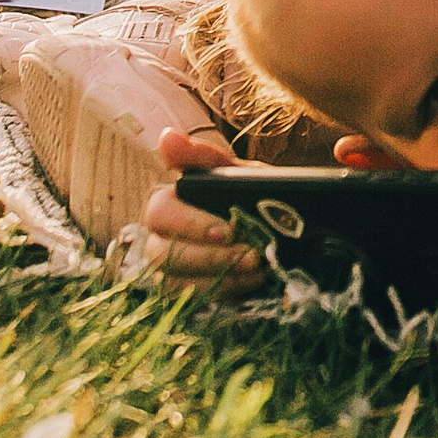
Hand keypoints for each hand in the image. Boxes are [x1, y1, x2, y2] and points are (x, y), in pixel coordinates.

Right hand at [139, 127, 264, 294]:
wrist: (277, 229)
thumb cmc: (247, 197)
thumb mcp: (236, 174)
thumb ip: (205, 157)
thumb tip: (166, 137)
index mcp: (169, 203)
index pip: (159, 212)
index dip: (191, 224)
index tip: (227, 230)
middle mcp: (160, 237)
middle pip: (161, 253)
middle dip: (210, 256)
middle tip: (251, 255)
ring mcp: (169, 270)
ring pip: (175, 281)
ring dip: (220, 276)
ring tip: (257, 268)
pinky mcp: (185, 294)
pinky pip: (192, 301)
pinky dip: (224, 291)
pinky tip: (251, 281)